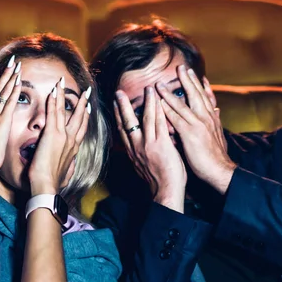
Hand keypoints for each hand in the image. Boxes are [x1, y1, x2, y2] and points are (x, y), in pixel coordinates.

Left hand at [28, 78, 90, 194]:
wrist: (47, 186)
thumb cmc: (53, 183)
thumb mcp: (65, 174)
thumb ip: (68, 167)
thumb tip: (70, 167)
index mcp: (74, 149)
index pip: (82, 129)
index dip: (85, 117)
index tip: (88, 108)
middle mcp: (71, 140)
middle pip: (80, 117)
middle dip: (83, 103)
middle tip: (86, 92)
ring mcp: (63, 136)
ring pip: (66, 111)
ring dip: (64, 95)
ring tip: (63, 83)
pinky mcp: (52, 134)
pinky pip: (53, 113)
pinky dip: (53, 101)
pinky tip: (53, 91)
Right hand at [114, 87, 185, 211]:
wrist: (166, 193)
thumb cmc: (160, 182)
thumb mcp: (145, 167)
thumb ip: (142, 154)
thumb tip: (142, 148)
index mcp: (133, 152)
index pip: (122, 131)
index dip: (118, 117)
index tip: (115, 105)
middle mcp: (137, 147)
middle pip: (126, 122)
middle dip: (122, 106)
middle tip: (118, 92)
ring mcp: (148, 145)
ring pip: (144, 119)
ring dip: (144, 102)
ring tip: (146, 88)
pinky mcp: (161, 145)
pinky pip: (158, 123)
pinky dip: (157, 108)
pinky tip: (158, 98)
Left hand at [157, 65, 236, 193]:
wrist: (220, 170)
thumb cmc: (217, 156)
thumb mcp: (218, 135)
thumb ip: (214, 121)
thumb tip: (216, 111)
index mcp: (212, 119)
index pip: (207, 98)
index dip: (202, 85)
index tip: (197, 74)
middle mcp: (206, 118)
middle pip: (196, 95)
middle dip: (188, 80)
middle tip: (182, 68)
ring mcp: (198, 124)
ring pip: (183, 104)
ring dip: (170, 93)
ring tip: (160, 83)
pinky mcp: (190, 133)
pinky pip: (176, 118)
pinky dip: (167, 109)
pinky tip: (159, 102)